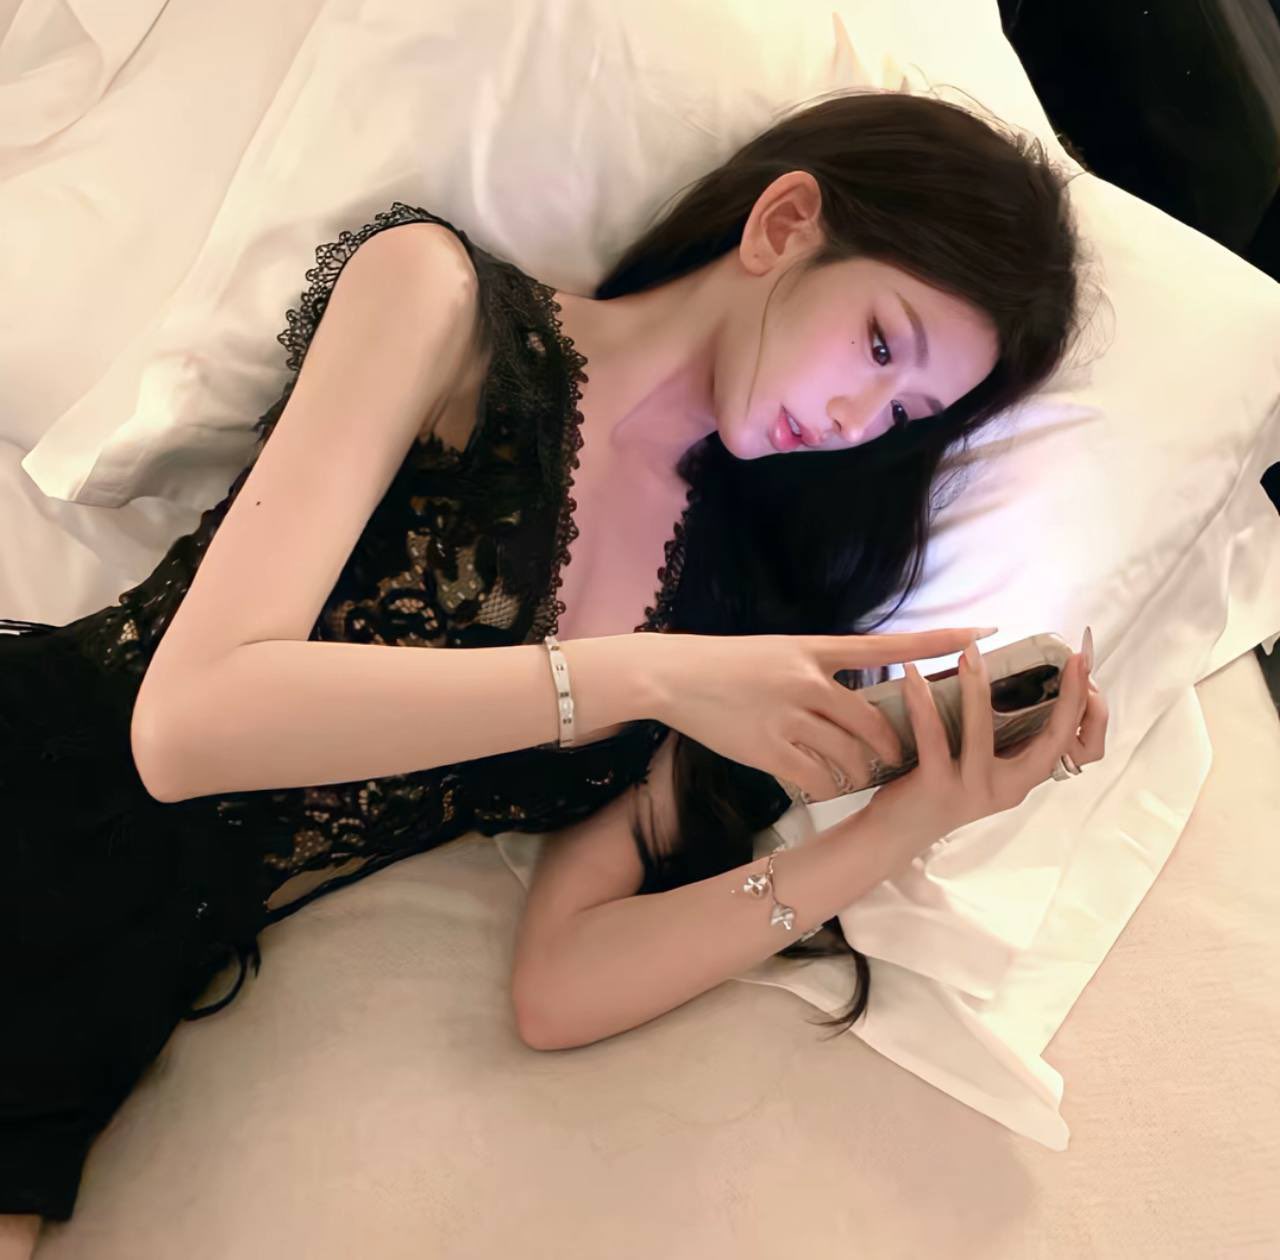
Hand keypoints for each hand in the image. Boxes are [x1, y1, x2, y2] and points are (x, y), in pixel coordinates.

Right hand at [645, 626, 1000, 803]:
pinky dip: (827, 787)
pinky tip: (824, 786)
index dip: (936, 642)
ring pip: (850, 755)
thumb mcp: (780, 652)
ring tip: (859, 774)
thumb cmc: (726, 663)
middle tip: (896, 758)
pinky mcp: (768, 750)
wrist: (674, 676)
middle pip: (875, 722)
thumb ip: (820, 670)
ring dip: (861, 771)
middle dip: (891, 746)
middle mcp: (809, 682)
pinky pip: (817, 779)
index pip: (889, 645)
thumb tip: (854, 696)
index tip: (981, 633)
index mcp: (815, 650)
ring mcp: (789, 718)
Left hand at [860, 640, 1109, 848]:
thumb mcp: (983, 765)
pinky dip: (922, 704)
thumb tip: (1020, 676)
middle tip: (1072, 657)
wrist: (897, 834)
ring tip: (971, 652)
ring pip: (984, 732)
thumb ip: (1005, 734)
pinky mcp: (937, 789)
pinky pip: (934, 739)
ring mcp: (974, 789)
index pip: (1078, 746)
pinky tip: (913, 677)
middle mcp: (1008, 787)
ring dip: (977, 687)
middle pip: (1054, 741)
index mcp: (1022, 776)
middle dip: (1070, 696)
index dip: (1090, 709)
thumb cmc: (938, 788)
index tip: (1086, 665)